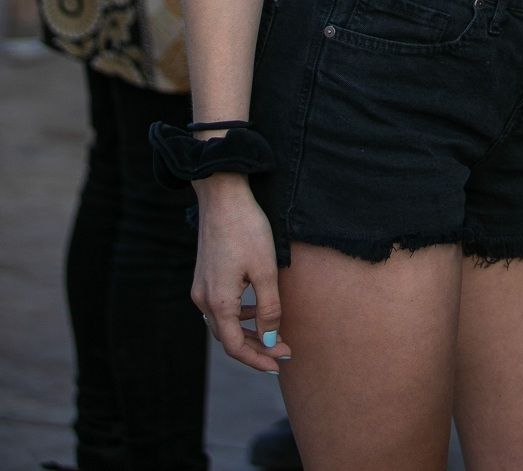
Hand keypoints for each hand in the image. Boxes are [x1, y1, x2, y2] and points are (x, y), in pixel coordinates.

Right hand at [193, 176, 290, 371]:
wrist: (223, 196)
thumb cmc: (247, 230)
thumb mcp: (265, 270)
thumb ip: (269, 309)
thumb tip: (270, 340)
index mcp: (218, 303)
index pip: (236, 347)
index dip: (258, 359)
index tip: (281, 362)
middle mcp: (203, 300)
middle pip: (228, 338)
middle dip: (257, 348)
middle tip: (283, 351)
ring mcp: (201, 288)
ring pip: (223, 324)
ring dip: (247, 333)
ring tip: (273, 335)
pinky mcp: (204, 276)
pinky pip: (220, 308)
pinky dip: (238, 316)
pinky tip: (255, 310)